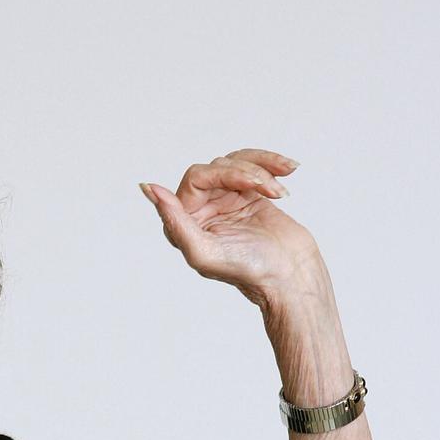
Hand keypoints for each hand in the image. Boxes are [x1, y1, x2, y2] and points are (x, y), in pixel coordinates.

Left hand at [140, 148, 322, 309]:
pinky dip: (270, 164)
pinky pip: (253, 166)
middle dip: (245, 174)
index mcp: (182, 224)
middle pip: (216, 168)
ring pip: (235, 162)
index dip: (221, 176)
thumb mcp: (203, 252)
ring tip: (279, 192)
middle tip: (268, 191)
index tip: (250, 185)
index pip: (195, 179)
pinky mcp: (249, 195)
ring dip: (261, 170)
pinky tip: (288, 171)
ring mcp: (224, 201)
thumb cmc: (247, 270)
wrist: (290, 276)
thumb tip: (149, 188)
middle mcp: (200, 210)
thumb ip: (174, 221)